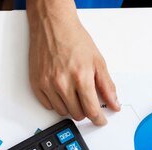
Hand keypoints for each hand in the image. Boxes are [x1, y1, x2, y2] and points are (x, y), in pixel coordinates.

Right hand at [27, 0, 119, 124]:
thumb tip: (114, 103)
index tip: (100, 121)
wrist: (53, 26)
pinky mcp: (37, 85)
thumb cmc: (74, 39)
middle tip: (86, 99)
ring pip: (62, 112)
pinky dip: (56, 102)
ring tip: (73, 91)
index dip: (98, 119)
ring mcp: (48, 85)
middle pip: (77, 114)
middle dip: (85, 110)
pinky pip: (48, 106)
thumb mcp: (97, 61)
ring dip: (70, 107)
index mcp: (81, 77)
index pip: (91, 110)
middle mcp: (63, 83)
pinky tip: (60, 90)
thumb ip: (107, 86)